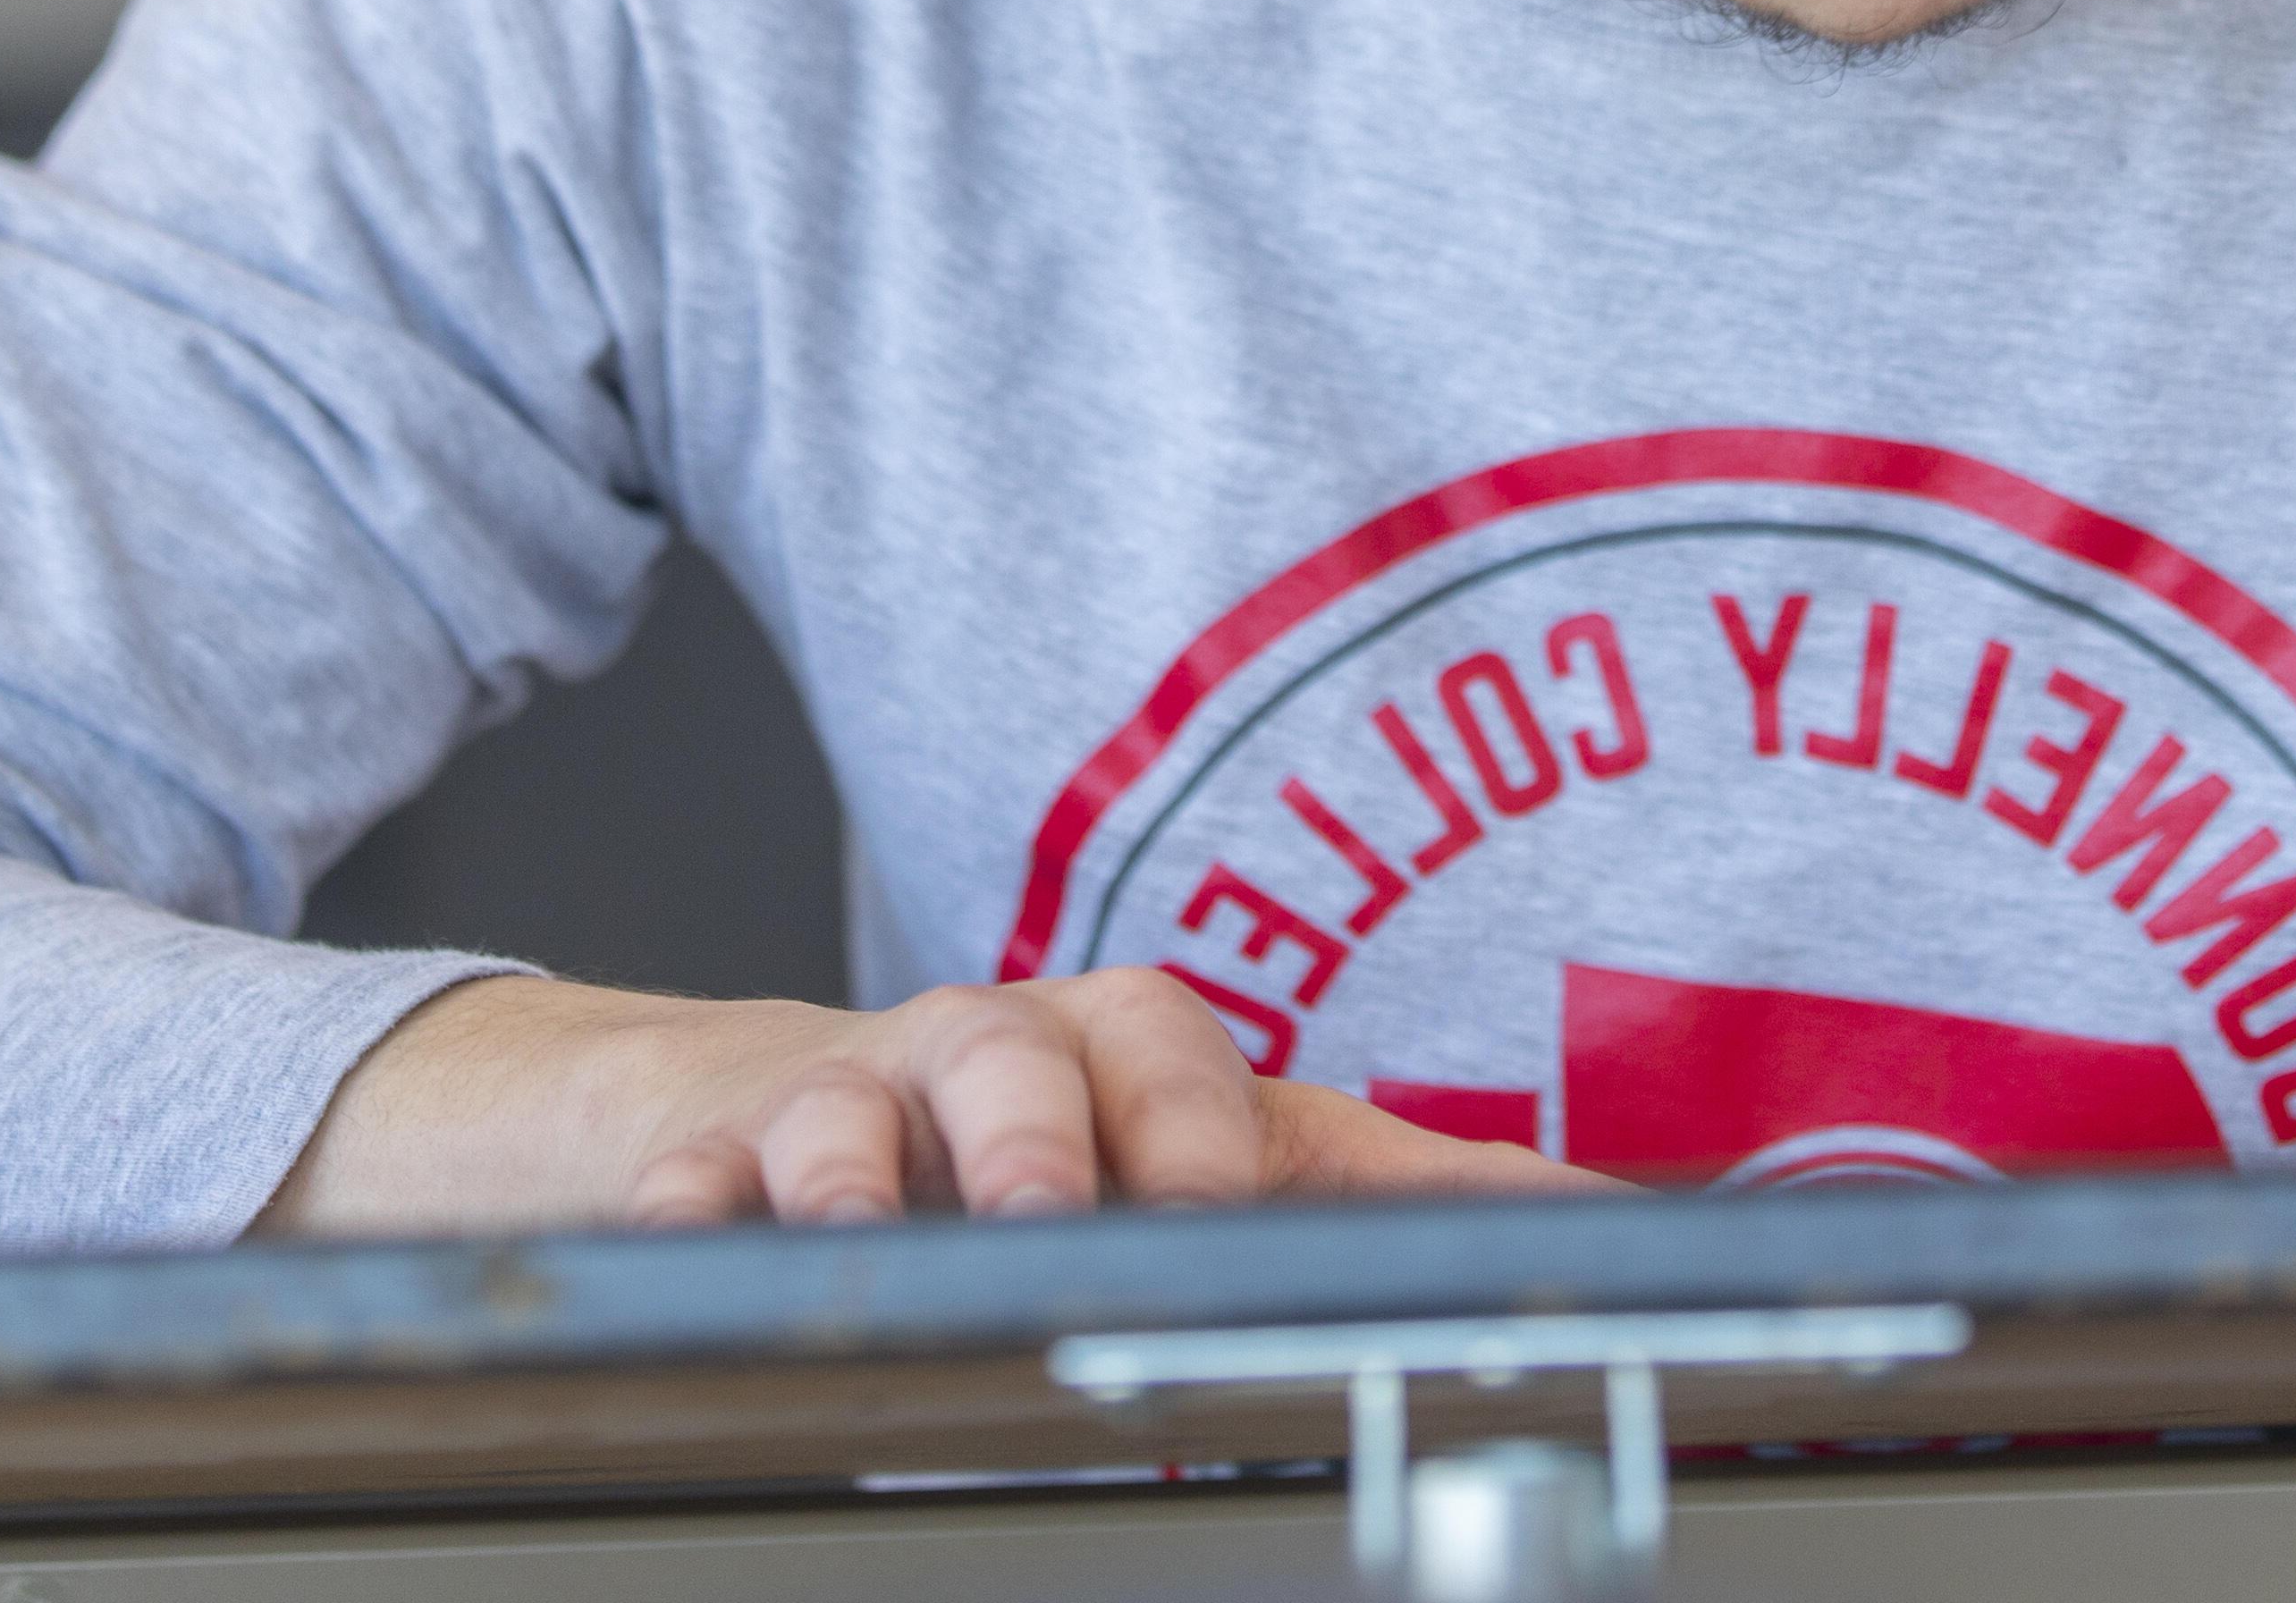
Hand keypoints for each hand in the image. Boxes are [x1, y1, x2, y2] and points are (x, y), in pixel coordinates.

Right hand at [260, 970, 1605, 1234]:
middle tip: (1052, 1221)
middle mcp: (995, 1055)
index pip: (1187, 1063)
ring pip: (848, 1109)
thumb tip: (1607, 1219)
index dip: (1204, 1137)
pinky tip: (688, 1243)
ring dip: (857, 1174)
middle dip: (1040, 1141)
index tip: (1226, 1209)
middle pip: (1019, 1061)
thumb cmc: (1053, 1130)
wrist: (798, 1102)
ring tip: (863, 1239)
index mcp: (1127, 1052)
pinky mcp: (716, 1161)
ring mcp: (847, 1103)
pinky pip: (693, 1182)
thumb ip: (1405, 1188)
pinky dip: (691, 1215)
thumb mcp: (1230, 1148)